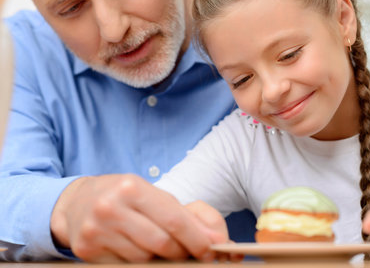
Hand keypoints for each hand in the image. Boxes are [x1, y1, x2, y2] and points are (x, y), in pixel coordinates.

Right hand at [50, 174, 226, 262]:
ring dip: (160, 259)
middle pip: (161, 243)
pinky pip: (125, 266)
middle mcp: (111, 207)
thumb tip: (216, 239)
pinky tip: (137, 251)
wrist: (76, 202)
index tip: (211, 250)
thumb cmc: (124, 196)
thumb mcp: (154, 195)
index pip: (174, 220)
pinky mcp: (86, 250)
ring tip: (161, 248)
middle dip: (182, 252)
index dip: (197, 239)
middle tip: (191, 253)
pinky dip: (138, 263)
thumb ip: (186, 215)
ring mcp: (96, 231)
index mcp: (132, 187)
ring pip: (144, 259)